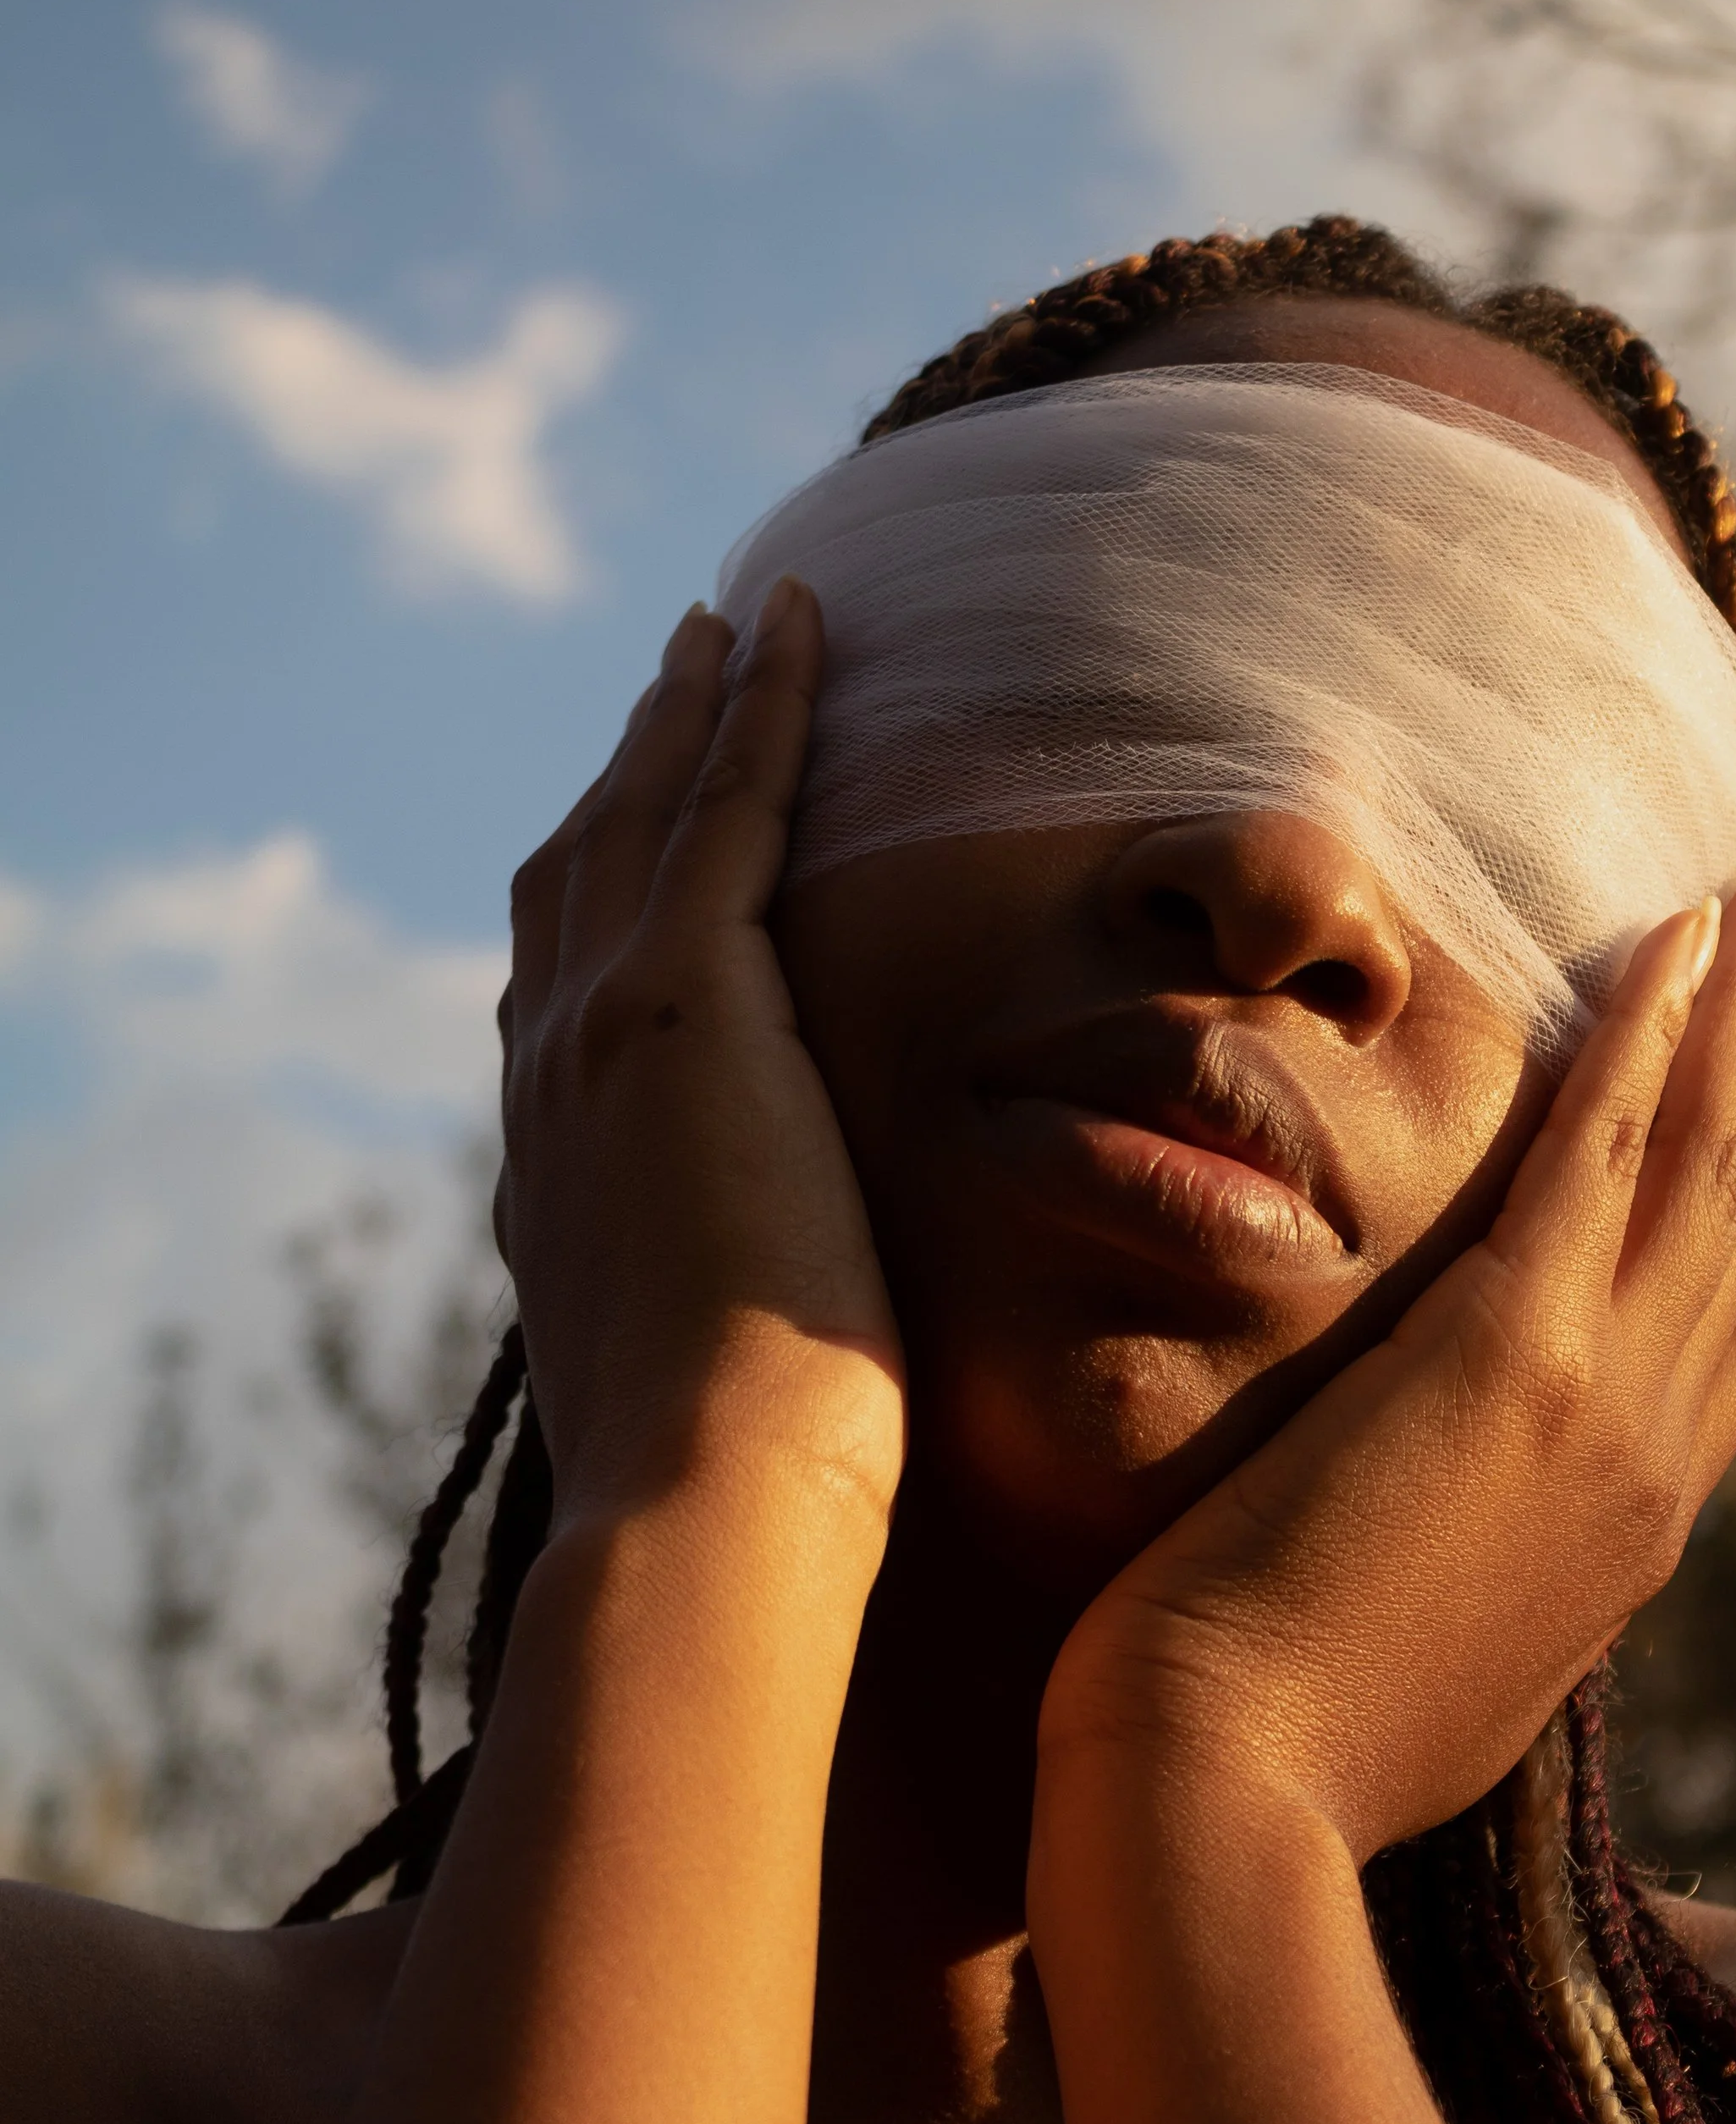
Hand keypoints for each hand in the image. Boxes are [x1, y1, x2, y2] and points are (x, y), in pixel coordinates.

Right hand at [497, 587, 904, 1532]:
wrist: (706, 1498)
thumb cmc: (741, 1476)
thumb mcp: (704, 1356)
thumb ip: (710, 1289)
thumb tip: (758, 1299)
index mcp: (553, 1161)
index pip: (567, 981)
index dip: (603, 881)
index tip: (644, 821)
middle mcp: (551, 1075)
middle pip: (581, 869)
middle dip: (631, 766)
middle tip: (683, 673)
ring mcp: (604, 1028)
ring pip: (644, 817)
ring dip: (689, 708)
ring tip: (736, 625)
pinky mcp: (685, 999)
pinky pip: (727, 808)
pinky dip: (759, 709)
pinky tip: (797, 630)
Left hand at [1035, 864, 1735, 1864]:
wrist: (1222, 1813)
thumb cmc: (1275, 1765)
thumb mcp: (1427, 1676)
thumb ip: (1473, 1584)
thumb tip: (1454, 1548)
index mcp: (1624, 1533)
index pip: (1726, 1325)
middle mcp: (1649, 1460)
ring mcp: (1597, 1406)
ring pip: (1706, 1167)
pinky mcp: (1504, 1356)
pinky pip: (1603, 1158)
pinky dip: (1649, 1042)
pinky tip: (1672, 942)